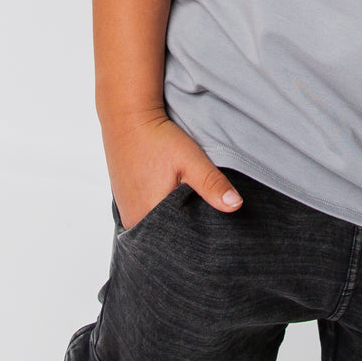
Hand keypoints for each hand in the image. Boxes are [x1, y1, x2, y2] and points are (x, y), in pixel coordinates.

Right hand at [102, 109, 243, 229]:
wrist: (127, 118)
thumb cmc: (157, 138)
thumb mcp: (191, 159)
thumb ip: (212, 184)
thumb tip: (236, 206)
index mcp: (149, 217)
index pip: (178, 242)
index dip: (196, 237)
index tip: (209, 229)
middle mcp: (134, 222)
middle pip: (165, 237)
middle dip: (184, 230)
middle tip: (199, 215)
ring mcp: (126, 214)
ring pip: (154, 228)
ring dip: (169, 221)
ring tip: (184, 206)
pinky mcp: (124, 203)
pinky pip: (144, 218)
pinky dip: (157, 213)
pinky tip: (167, 199)